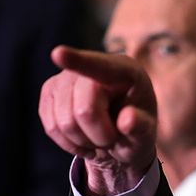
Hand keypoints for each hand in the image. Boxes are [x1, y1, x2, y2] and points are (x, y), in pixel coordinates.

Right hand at [39, 45, 157, 195]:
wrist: (118, 136)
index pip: (100, 66)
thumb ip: (141, 127)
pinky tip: (83, 140)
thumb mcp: (146, 134)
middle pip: (84, 110)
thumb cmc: (135, 131)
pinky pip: (51, 127)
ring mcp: (66, 76)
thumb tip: (128, 120)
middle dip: (99, 135)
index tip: (58, 54)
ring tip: (98, 138)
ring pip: (63, 122)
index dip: (78, 61)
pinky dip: (67, 142)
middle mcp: (92, 65)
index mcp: (125, 70)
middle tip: (112, 138)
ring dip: (83, 141)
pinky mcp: (50, 91)